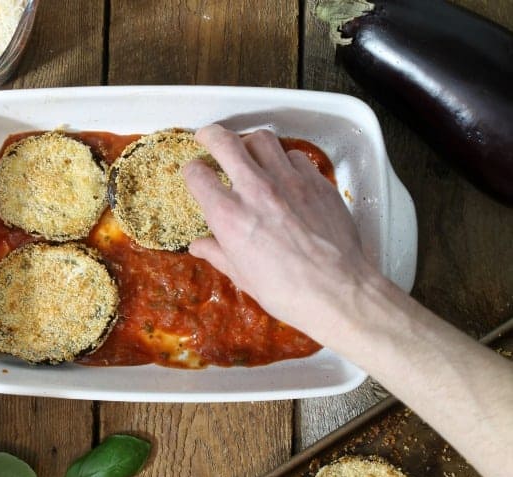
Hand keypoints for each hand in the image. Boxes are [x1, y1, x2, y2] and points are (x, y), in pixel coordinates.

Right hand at [182, 124, 381, 340]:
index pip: (197, 175)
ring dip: (250, 142)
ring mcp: (288, 181)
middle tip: (208, 137)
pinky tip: (285, 174)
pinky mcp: (316, 181)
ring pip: (262, 139)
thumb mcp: (241, 275)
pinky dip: (284, 160)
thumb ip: (217, 253)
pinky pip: (295, 156)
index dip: (192, 172)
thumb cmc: (284, 291)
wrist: (335, 291)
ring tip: (249, 151)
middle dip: (211, 135)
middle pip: (225, 142)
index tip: (195, 175)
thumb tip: (199, 245)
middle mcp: (255, 189)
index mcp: (228, 215)